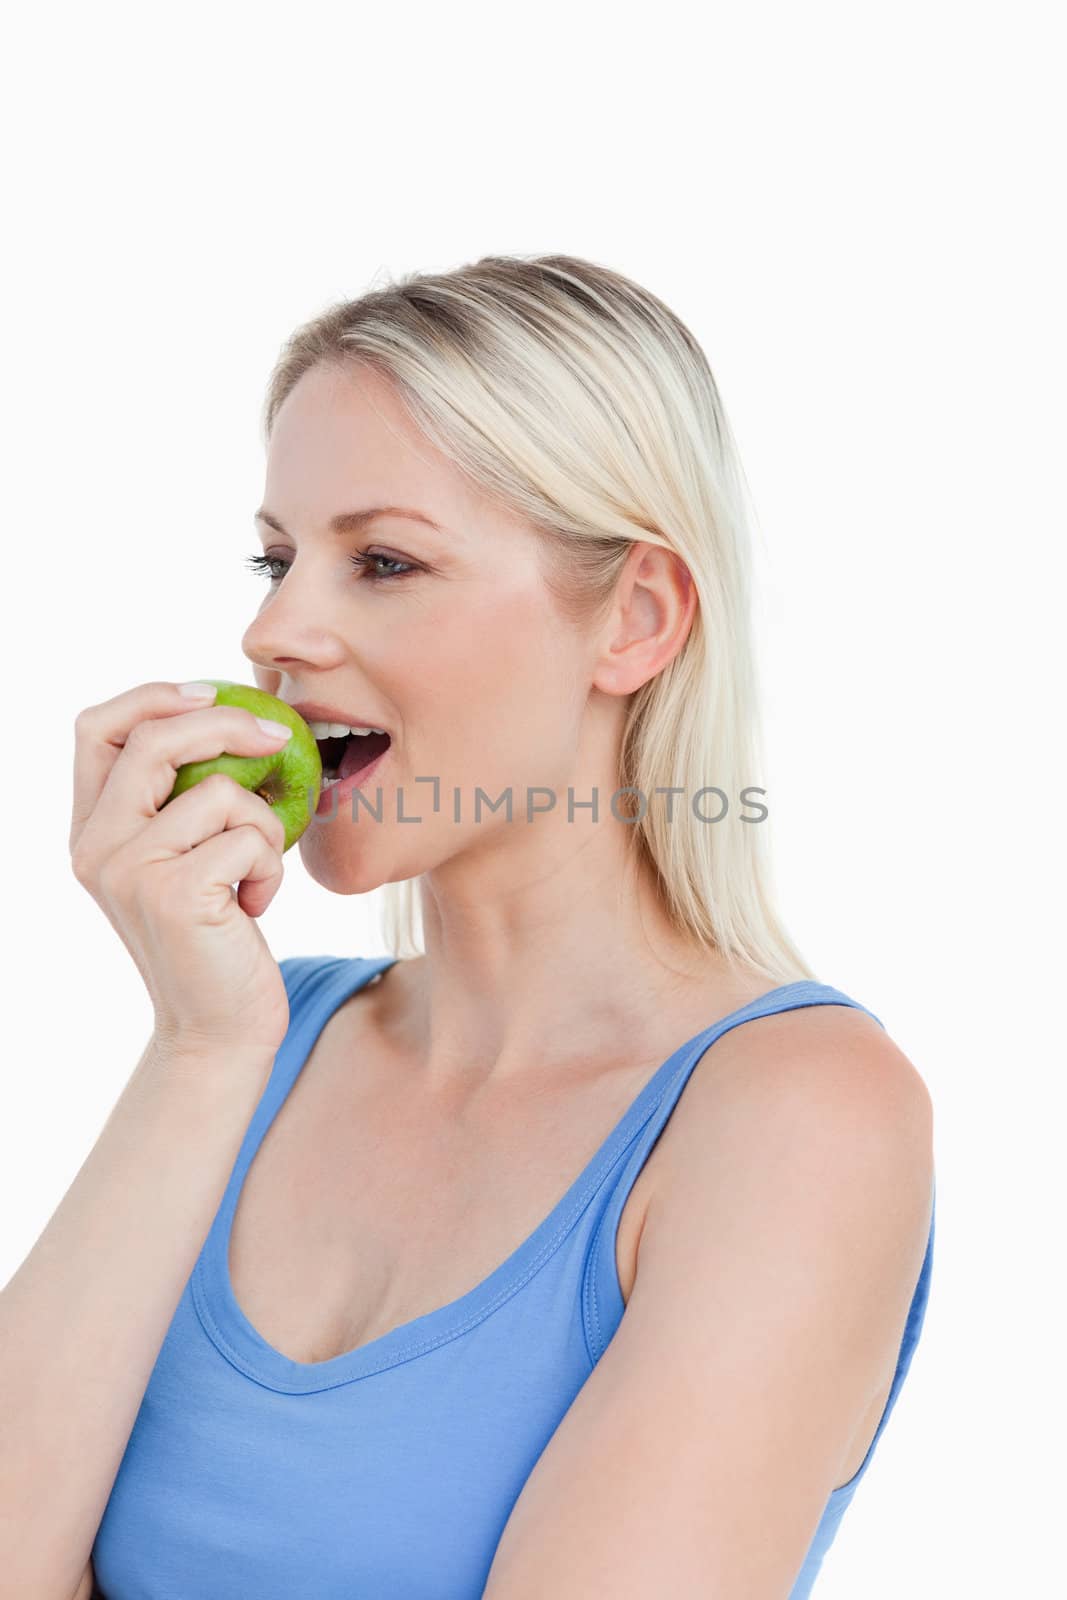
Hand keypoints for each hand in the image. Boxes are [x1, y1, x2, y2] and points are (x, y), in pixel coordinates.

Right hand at [69, 681, 295, 1062]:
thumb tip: (232, 718)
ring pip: (217, 790)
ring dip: (262, 821)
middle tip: (279, 736)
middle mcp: (94, 847)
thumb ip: (179, 801)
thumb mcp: (184, 860)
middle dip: (227, 722)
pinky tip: (257, 904)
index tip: (211, 694)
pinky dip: (271, 864)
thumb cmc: (215, 939)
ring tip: (255, 870)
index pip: (96, 727)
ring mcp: (129, 871)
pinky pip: (248, 837)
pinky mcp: (174, 895)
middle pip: (153, 737)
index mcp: (89, 830)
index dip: (154, 696)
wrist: (219, 1031)